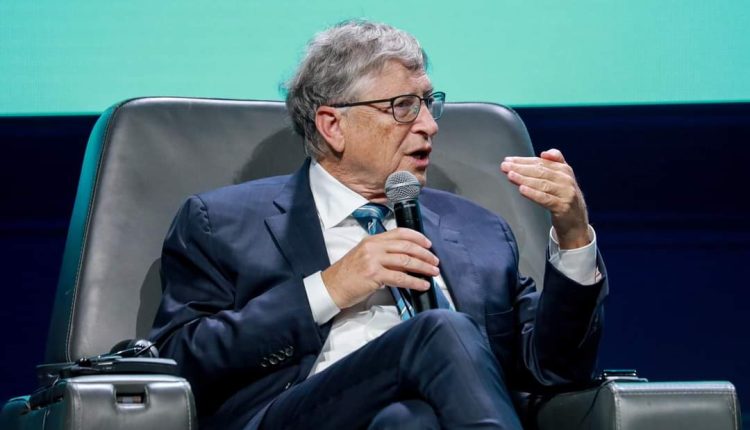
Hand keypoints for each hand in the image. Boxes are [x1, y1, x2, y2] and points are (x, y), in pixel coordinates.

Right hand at [321, 228, 439, 308]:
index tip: (429, 244)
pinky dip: (415, 282)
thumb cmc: (347, 274)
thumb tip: (405, 258)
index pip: (400, 233)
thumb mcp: (363, 256)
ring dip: (423, 267)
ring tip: (433, 273)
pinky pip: (400, 277)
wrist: (332, 287)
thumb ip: (382, 253)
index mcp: (372, 240)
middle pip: (406, 246)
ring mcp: (373, 260)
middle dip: (425, 254)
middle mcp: (373, 247)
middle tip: (435, 261)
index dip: (417, 237)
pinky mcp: (374, 275)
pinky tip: (423, 285)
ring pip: (406, 261)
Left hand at [500, 148, 589, 248]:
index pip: (541, 162)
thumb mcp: (562, 178)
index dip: (524, 160)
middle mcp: (566, 179)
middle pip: (540, 171)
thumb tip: (544, 153)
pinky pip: (545, 199)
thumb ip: (555, 163)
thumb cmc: (564, 197)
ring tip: (510, 175)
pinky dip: (533, 194)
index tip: (509, 159)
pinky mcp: (562, 207)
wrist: (577, 221)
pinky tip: (522, 190)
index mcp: (564, 170)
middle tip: (505, 166)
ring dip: (524, 179)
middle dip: (521, 168)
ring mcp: (565, 193)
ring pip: (542, 184)